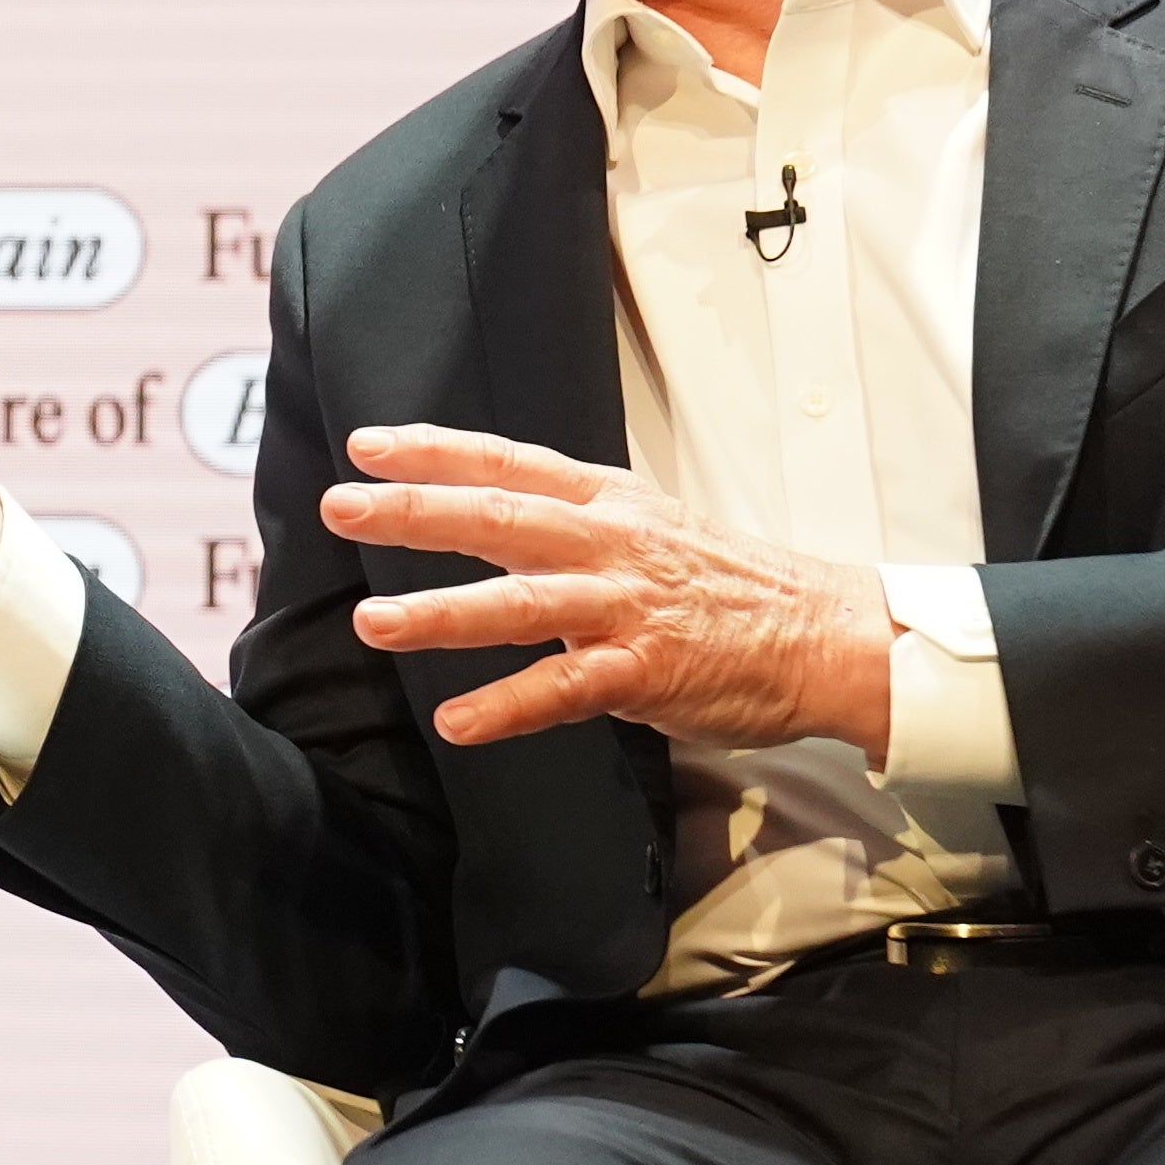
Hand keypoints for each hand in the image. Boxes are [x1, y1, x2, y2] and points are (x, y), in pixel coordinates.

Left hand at [325, 425, 892, 752]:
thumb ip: (572, 526)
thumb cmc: (731, 586)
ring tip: (372, 622)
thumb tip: (495, 525)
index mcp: (607, 504)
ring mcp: (627, 606)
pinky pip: (566, 688)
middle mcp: (610, 544)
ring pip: (522, 603)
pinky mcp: (647, 669)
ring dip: (441, 613)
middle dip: (414, 512)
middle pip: (500, 518)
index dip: (436, 450)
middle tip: (341, 507)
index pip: (508, 463)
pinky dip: (508, 705)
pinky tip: (458, 721)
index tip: (366, 443)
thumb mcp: (649, 528)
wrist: (824, 632)